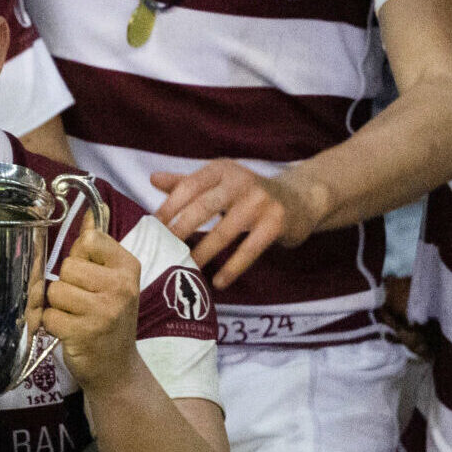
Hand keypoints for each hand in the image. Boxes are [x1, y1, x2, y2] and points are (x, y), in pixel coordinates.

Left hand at [42, 223, 143, 390]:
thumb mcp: (114, 280)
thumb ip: (98, 247)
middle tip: (82, 301)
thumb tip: (89, 212)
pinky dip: (52, 325)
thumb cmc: (110, 319)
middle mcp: (120, 287)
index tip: (88, 274)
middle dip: (66, 284)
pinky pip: (49, 316)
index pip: (88, 240)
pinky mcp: (84, 333)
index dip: (79, 256)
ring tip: (75, 316)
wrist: (116, 368)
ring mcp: (104, 312)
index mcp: (128, 267)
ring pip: (55, 291)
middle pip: (68, 266)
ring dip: (58, 306)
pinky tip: (69, 331)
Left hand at [151, 159, 326, 288]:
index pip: (189, 186)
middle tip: (162, 252)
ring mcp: (260, 201)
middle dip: (180, 231)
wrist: (299, 199)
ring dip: (203, 254)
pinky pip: (249, 249)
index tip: (152, 229)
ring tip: (186, 270)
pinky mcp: (276, 222)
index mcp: (222, 169)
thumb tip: (153, 179)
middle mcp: (240, 181)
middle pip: (203, 207)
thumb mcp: (220, 182)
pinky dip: (232, 268)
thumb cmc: (249, 193)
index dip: (169, 207)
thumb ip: (187, 182)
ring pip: (224, 232)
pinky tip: (219, 282)